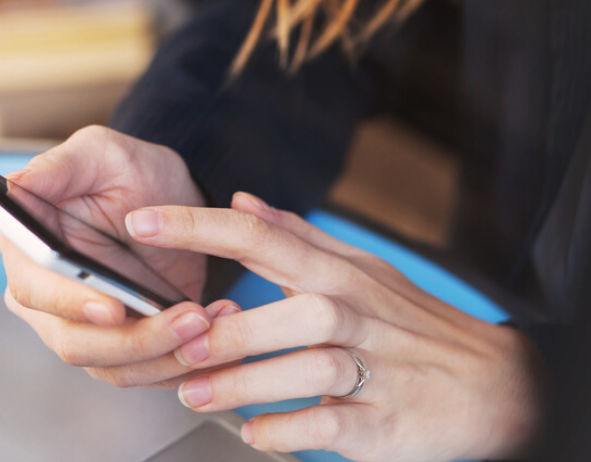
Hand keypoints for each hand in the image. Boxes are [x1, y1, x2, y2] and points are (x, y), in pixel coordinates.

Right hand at [0, 126, 239, 385]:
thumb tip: (12, 186)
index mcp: (26, 250)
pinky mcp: (121, 347)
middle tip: (190, 317)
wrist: (174, 200)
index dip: (70, 304)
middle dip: (135, 338)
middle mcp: (46, 296)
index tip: (113, 307)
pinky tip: (216, 332)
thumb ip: (58, 167)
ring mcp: (82, 327)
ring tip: (210, 320)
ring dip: (166, 354)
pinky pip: (145, 373)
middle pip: (74, 342)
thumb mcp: (100, 153)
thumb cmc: (130, 171)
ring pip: (113, 366)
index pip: (33, 290)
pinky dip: (182, 362)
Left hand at [121, 192, 544, 461]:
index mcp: (339, 274)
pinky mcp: (385, 422)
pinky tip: (255, 432)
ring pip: (308, 369)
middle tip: (179, 345)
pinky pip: (329, 425)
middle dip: (228, 330)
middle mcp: (356, 315)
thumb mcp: (359, 269)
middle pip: (291, 310)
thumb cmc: (412, 324)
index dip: (197, 226)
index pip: (262, 236)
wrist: (496, 386)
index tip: (140, 222)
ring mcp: (375, 369)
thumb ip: (295, 237)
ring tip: (197, 394)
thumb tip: (239, 202)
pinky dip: (284, 431)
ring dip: (244, 384)